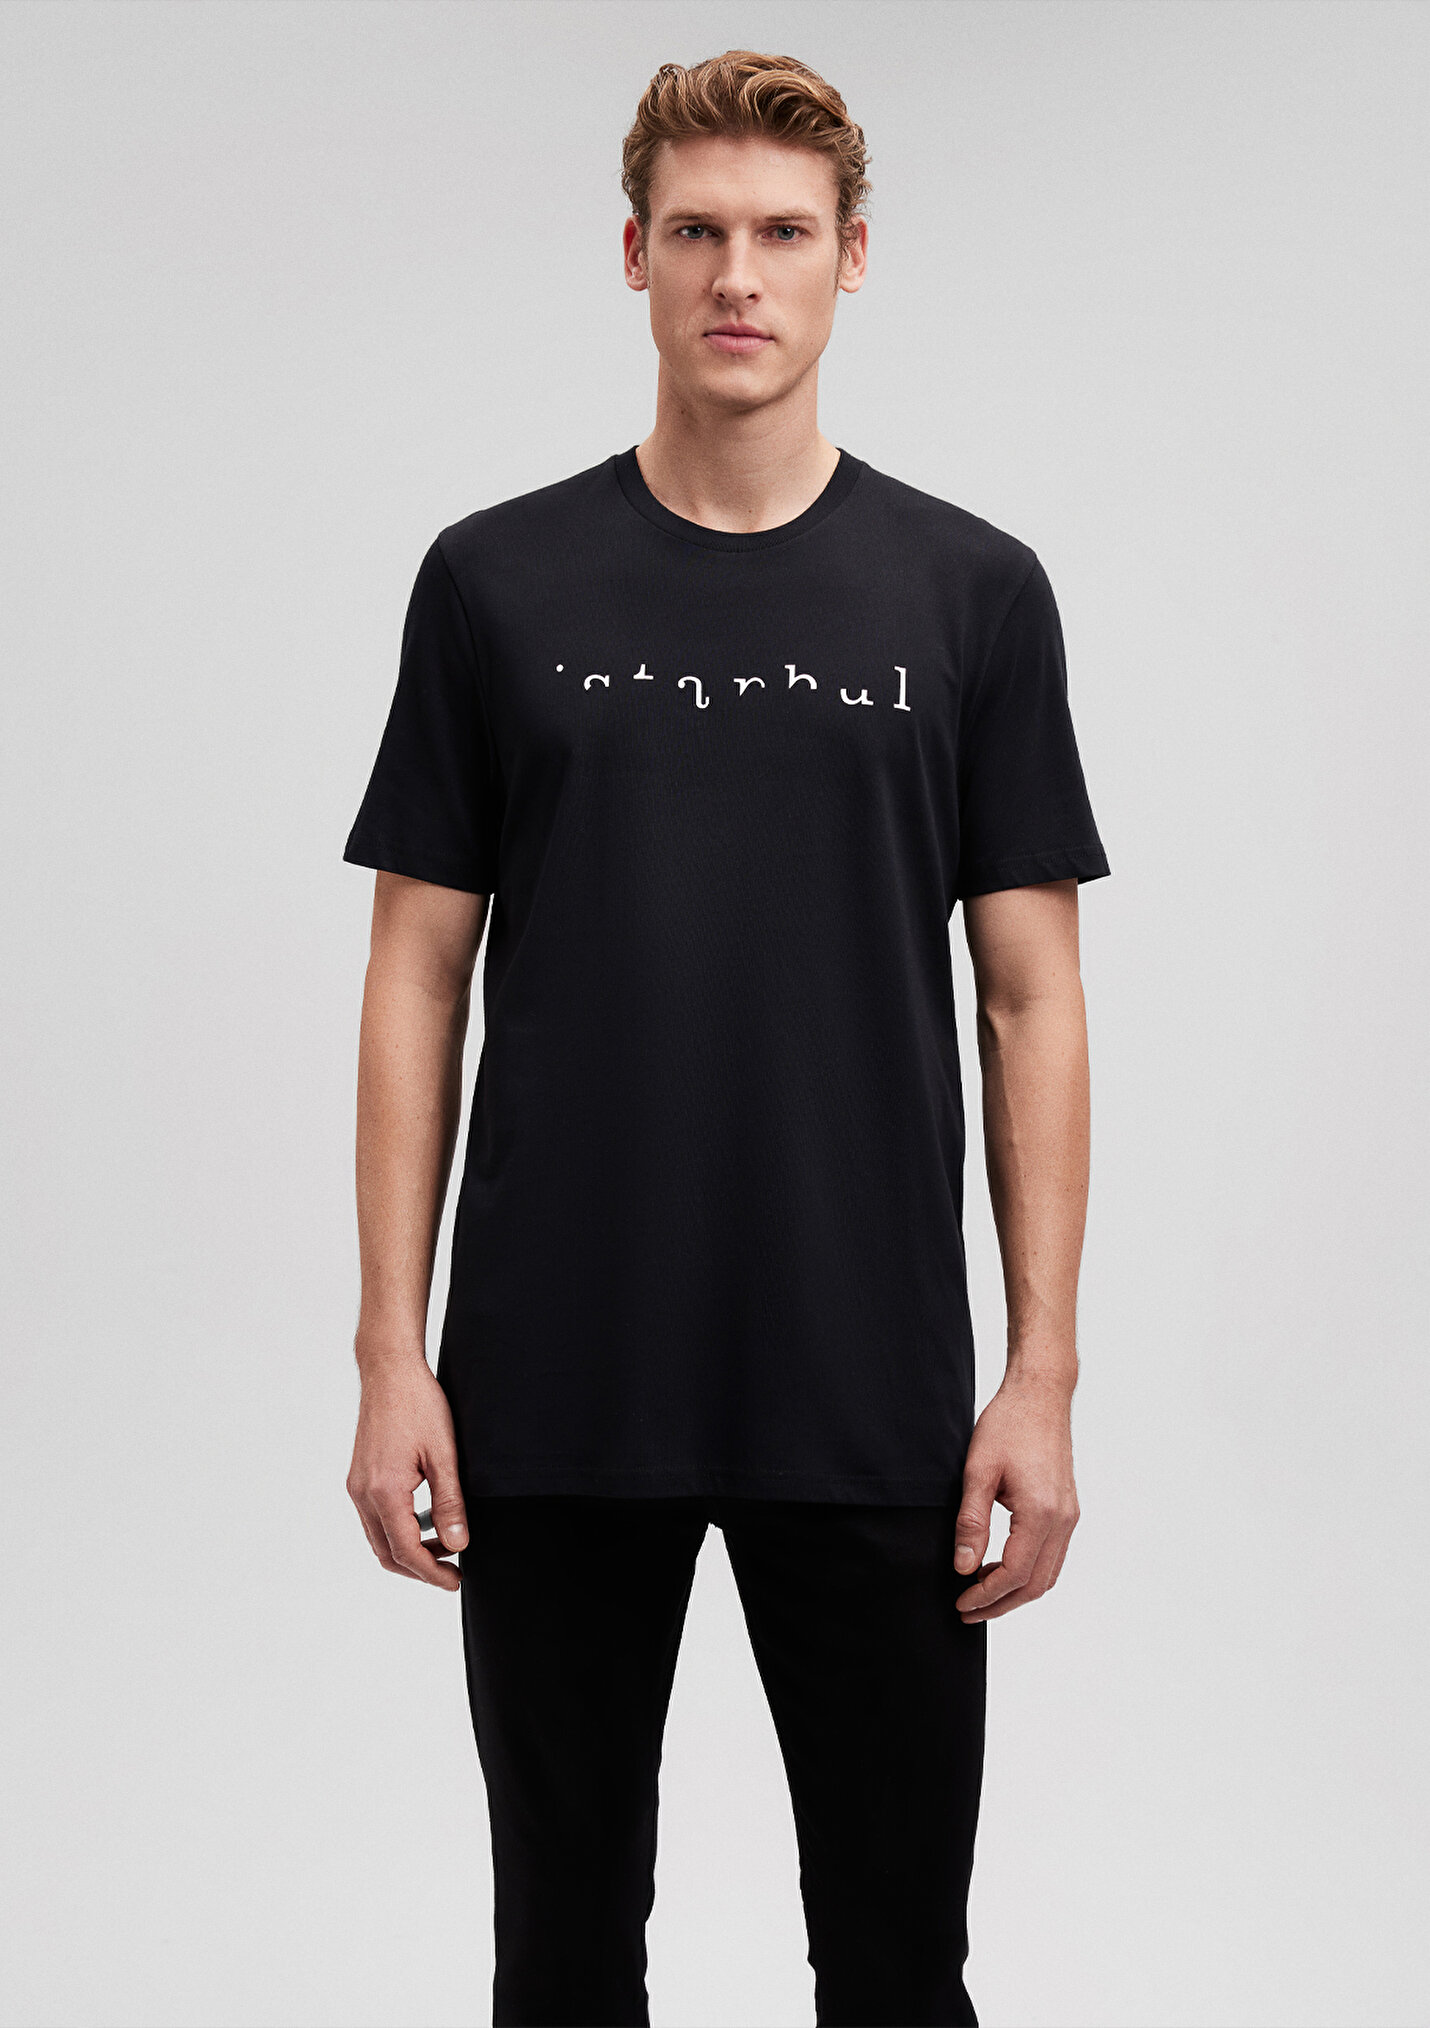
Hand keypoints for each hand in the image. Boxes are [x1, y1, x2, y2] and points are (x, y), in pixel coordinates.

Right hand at [347, 1352, 467, 1591]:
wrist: (389, 1371)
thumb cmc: (418, 1404)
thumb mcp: (444, 1454)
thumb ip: (449, 1503)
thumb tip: (457, 1543)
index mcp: (383, 1490)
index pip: (405, 1551)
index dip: (432, 1572)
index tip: (455, 1580)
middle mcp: (363, 1493)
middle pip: (387, 1553)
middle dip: (419, 1568)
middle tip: (452, 1571)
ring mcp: (357, 1486)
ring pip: (379, 1538)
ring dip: (409, 1549)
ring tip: (445, 1543)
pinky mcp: (358, 1477)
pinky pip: (375, 1518)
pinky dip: (398, 1529)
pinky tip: (426, 1520)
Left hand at [953, 1370, 1078, 1622]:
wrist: (1040, 1395)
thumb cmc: (1008, 1424)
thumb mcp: (977, 1471)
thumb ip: (971, 1522)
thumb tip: (964, 1566)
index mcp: (1041, 1513)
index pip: (1014, 1574)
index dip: (985, 1595)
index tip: (961, 1602)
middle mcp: (1062, 1520)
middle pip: (1036, 1585)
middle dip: (1001, 1603)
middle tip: (967, 1610)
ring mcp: (1069, 1516)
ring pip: (1048, 1574)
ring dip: (1016, 1590)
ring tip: (980, 1592)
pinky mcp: (1067, 1509)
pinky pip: (1053, 1555)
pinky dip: (1029, 1571)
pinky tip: (1001, 1565)